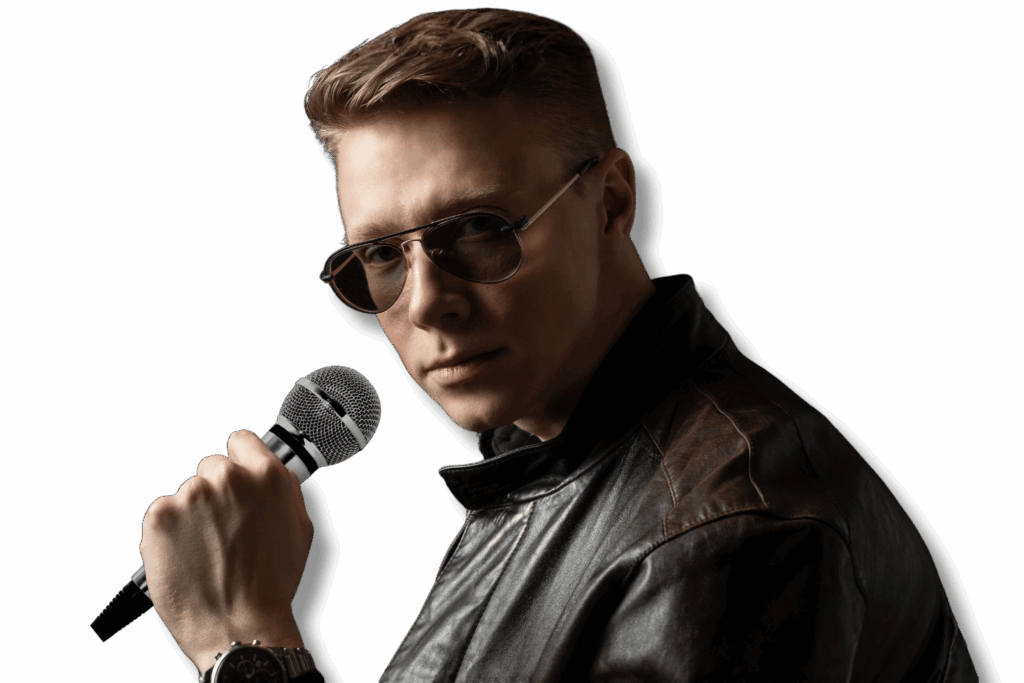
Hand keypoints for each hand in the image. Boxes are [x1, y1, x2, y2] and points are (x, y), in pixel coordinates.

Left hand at [139, 430, 312, 672]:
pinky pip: (163, 513)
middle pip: (212, 466)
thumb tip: (268, 471)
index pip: (241, 440)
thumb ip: (282, 490)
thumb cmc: (270, 584)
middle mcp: (229, 478)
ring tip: (207, 550)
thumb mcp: (299, 528)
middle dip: (216, 493)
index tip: (236, 477)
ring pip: (187, 493)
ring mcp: (191, 495)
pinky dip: (170, 533)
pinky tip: (188, 555)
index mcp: (267, 477)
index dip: (239, 460)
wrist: (237, 625)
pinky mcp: (160, 515)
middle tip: (224, 529)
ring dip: (192, 514)